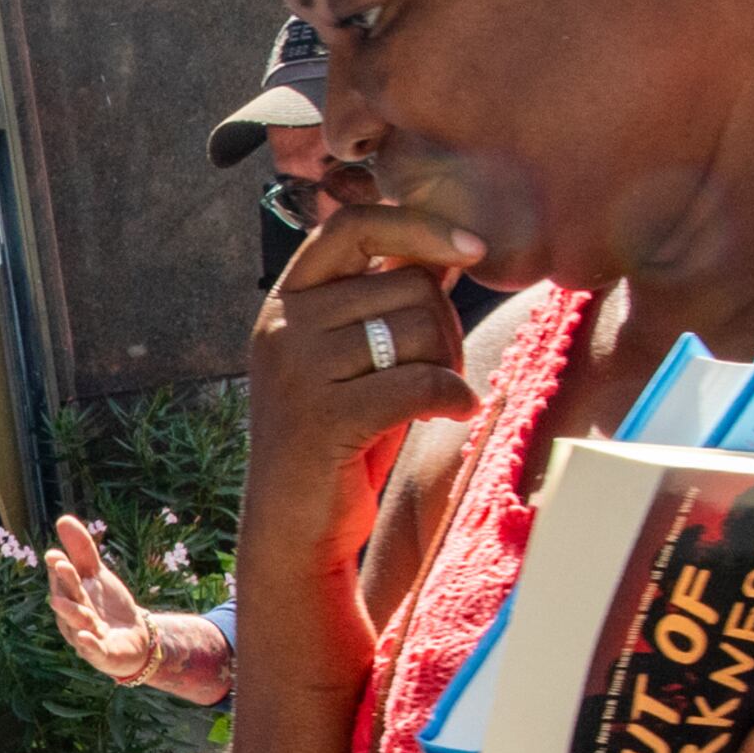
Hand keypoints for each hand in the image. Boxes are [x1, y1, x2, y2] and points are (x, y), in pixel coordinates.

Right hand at [43, 515, 158, 682]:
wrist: (133, 638)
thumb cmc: (107, 606)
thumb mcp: (97, 575)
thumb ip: (81, 550)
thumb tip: (62, 519)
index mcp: (70, 595)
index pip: (63, 579)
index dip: (59, 567)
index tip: (55, 554)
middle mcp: (72, 616)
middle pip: (68, 598)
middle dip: (65, 584)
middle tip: (62, 565)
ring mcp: (85, 636)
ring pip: (76, 624)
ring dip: (71, 613)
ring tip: (63, 602)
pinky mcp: (100, 655)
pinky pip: (93, 650)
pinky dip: (88, 645)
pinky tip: (85, 635)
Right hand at [245, 204, 483, 557]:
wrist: (294, 528)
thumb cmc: (337, 439)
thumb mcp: (348, 359)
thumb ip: (379, 303)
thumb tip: (448, 246)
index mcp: (284, 302)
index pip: (352, 225)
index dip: (417, 224)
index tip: (471, 247)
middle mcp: (282, 327)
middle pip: (407, 282)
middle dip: (446, 324)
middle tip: (441, 370)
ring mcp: (298, 371)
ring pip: (420, 328)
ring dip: (449, 364)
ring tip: (436, 399)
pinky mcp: (325, 418)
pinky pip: (423, 382)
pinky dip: (456, 398)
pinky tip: (456, 414)